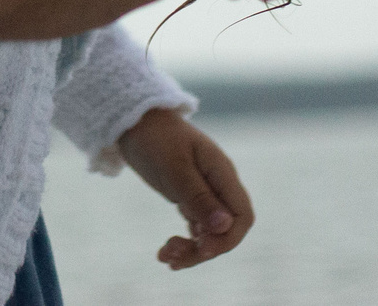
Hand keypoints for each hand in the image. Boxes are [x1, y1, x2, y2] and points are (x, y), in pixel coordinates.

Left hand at [117, 106, 253, 268]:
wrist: (135, 121)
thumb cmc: (156, 139)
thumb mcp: (174, 168)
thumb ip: (199, 197)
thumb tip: (224, 227)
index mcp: (222, 174)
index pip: (242, 216)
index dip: (228, 239)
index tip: (202, 250)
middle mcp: (218, 185)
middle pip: (227, 230)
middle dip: (204, 249)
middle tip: (173, 257)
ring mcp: (205, 192)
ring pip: (210, 233)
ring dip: (191, 250)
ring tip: (164, 256)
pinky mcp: (190, 198)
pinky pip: (195, 229)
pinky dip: (184, 244)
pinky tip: (164, 253)